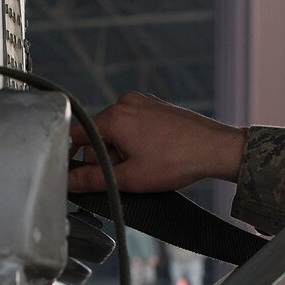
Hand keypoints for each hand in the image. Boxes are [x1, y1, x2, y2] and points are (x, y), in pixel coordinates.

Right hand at [66, 91, 246, 192]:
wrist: (215, 148)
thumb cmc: (177, 161)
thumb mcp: (129, 178)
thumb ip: (92, 179)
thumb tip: (68, 182)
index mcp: (114, 117)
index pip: (75, 134)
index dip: (68, 155)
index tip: (70, 172)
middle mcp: (125, 102)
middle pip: (96, 134)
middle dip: (102, 158)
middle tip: (121, 178)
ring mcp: (142, 102)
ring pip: (115, 131)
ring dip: (119, 152)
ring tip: (142, 168)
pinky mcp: (155, 106)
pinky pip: (132, 124)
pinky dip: (133, 142)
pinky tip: (151, 156)